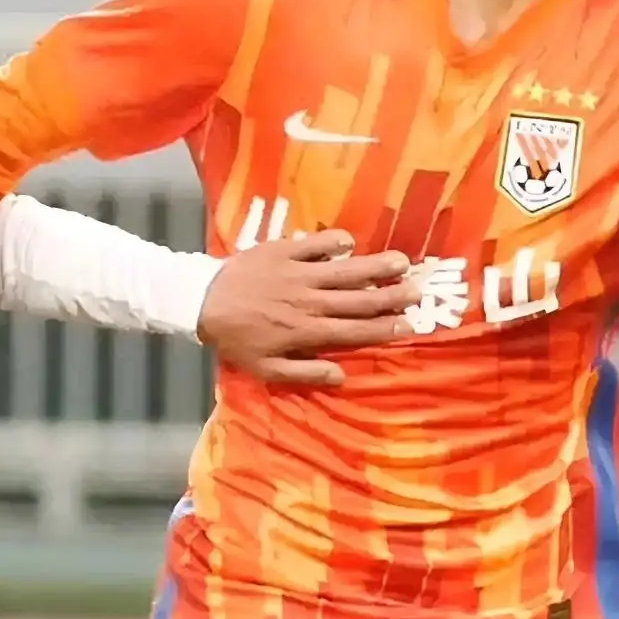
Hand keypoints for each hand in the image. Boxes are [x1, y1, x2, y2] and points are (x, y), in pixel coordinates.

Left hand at [197, 231, 418, 386]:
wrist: (201, 302)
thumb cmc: (236, 339)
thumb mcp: (266, 369)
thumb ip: (305, 374)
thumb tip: (342, 377)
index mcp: (308, 331)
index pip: (355, 330)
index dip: (384, 327)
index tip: (408, 324)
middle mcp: (310, 301)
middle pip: (358, 298)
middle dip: (391, 295)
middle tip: (418, 290)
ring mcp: (299, 274)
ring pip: (344, 270)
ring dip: (374, 265)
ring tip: (401, 261)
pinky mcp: (284, 252)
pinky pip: (315, 244)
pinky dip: (334, 242)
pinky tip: (350, 242)